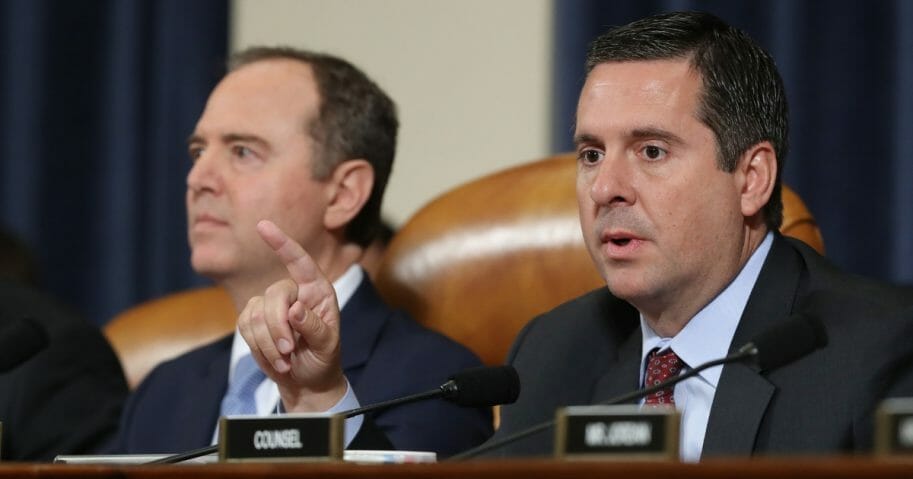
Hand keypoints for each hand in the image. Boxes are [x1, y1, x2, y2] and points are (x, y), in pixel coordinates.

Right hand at [237, 219, 346, 411]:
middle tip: (288, 352)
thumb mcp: (327, 346)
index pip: (300, 261)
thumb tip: (295, 310)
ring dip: (269, 342)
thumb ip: (314, 327)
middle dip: (278, 327)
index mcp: (318, 291)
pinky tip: (275, 360)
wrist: (307, 381)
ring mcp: (271, 305)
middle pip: (274, 295)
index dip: (282, 243)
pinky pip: (245, 326)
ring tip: (286, 359)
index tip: (263, 226)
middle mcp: (294, 292)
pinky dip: (258, 347)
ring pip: (256, 313)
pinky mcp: (254, 320)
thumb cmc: (323, 359)